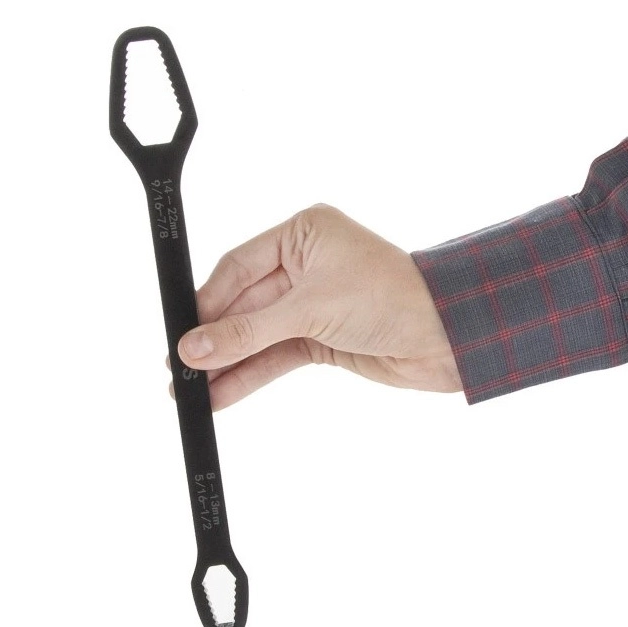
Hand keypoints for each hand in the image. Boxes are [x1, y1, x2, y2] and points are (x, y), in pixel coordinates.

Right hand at [167, 203, 462, 409]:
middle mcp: (306, 264)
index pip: (238, 266)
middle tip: (179, 369)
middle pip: (244, 304)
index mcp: (303, 233)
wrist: (448, 336)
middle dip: (214, 339)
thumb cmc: (392, 297)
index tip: (179, 334)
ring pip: (259, 334)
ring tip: (191, 391)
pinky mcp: (324, 336)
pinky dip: (252, 374)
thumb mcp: (311, 309)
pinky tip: (223, 393)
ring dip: (228, 362)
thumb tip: (194, 347)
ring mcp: (315, 302)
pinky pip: (278, 355)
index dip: (207, 303)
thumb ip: (248, 331)